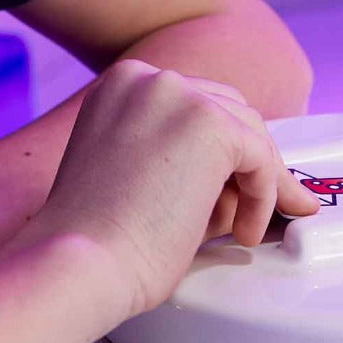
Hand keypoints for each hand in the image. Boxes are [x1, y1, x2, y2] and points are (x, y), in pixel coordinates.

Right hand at [36, 59, 319, 319]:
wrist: (79, 263)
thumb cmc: (95, 241)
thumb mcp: (134, 176)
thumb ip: (181, 160)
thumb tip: (244, 179)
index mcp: (120, 86)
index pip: (192, 105)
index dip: (220, 148)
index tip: (238, 180)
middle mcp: (146, 79)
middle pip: (227, 109)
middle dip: (246, 161)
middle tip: (260, 204)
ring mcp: (178, 95)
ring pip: (249, 132)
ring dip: (258, 183)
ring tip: (247, 227)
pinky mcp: (210, 124)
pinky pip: (261, 159)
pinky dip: (263, 197)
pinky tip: (244, 232)